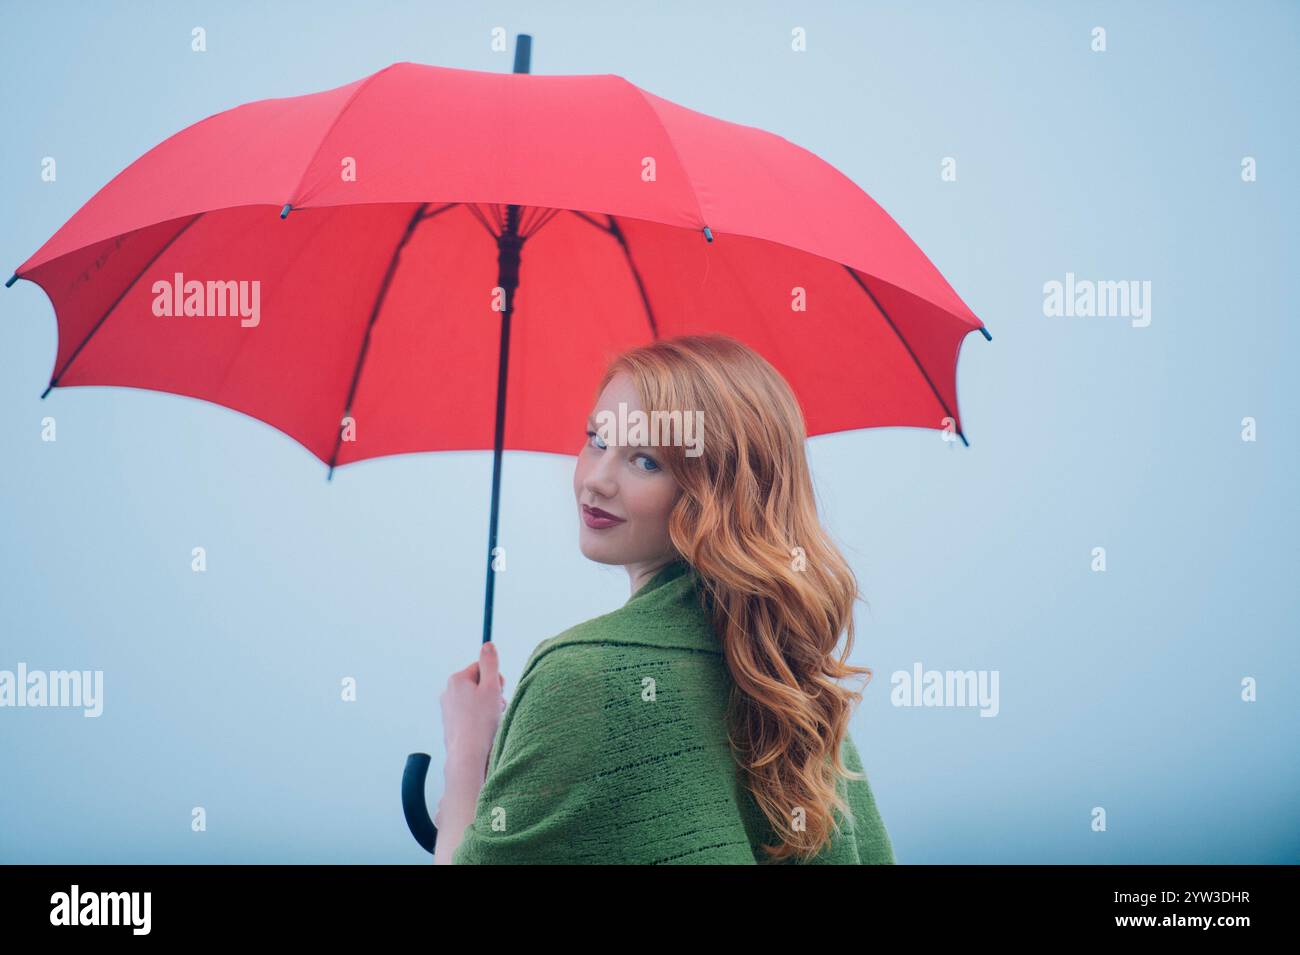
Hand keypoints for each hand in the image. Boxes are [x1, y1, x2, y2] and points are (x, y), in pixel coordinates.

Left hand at [440, 641, 507, 769]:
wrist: (468, 755)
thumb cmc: (481, 722)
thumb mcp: (491, 687)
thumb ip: (490, 663)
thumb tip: (488, 644)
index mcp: (457, 679)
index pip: (481, 667)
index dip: (495, 679)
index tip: (500, 691)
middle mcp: (448, 692)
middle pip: (478, 684)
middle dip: (492, 694)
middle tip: (498, 708)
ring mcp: (448, 709)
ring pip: (475, 700)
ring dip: (487, 707)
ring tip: (492, 721)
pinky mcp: (450, 724)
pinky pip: (469, 715)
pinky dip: (479, 720)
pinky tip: (484, 730)